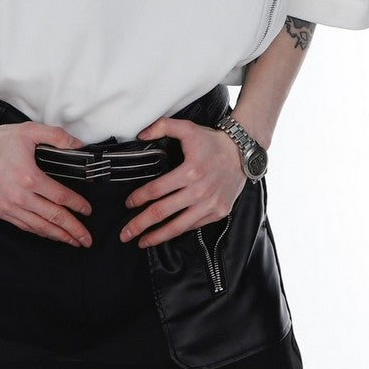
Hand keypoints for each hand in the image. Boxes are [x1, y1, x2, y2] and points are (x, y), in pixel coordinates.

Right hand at [0, 121, 92, 246]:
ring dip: (57, 236)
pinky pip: (23, 225)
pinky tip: (47, 233)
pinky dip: (38, 232)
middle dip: (73, 230)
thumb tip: (78, 145)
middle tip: (86, 239)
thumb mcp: (30, 130)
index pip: (61, 197)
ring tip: (71, 241)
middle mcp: (19, 196)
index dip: (77, 205)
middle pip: (53, 217)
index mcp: (29, 177)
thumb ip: (57, 136)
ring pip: (38, 226)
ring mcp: (8, 206)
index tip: (88, 211)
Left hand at [119, 118, 246, 248]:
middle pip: (162, 212)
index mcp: (189, 171)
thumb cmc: (213, 141)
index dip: (139, 198)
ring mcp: (210, 204)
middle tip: (125, 234)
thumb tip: (141, 134)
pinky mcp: (219, 212)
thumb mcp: (187, 128)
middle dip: (140, 224)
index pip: (156, 190)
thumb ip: (162, 126)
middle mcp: (199, 191)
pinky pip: (194, 226)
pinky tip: (167, 233)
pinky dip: (178, 231)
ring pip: (178, 226)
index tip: (128, 203)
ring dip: (157, 236)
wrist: (242, 152)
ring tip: (142, 242)